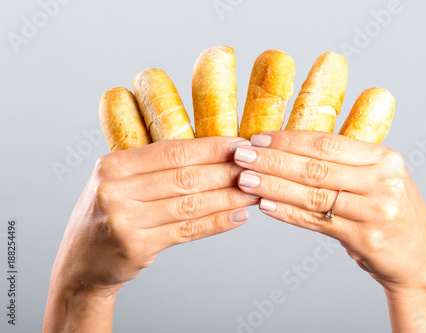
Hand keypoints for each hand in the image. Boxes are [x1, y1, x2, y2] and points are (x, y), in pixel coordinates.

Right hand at [43, 136, 255, 331]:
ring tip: (253, 192)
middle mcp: (115, 191)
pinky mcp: (138, 247)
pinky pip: (187, 230)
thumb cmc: (107, 215)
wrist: (81, 261)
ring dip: (228, 198)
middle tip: (254, 168)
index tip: (240, 145)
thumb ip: (153, 167)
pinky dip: (216, 223)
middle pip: (184, 177)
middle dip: (226, 172)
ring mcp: (125, 221)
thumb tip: (210, 153)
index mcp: (114, 166)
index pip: (173, 151)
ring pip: (190, 204)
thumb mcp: (119, 182)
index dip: (211, 148)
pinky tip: (237, 216)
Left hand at [233, 130, 425, 331]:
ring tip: (246, 180)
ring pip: (313, 194)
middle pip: (316, 167)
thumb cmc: (390, 214)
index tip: (259, 138)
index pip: (327, 143)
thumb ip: (344, 164)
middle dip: (273, 160)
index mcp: (384, 158)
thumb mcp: (378, 179)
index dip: (288, 140)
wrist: (419, 261)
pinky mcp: (365, 238)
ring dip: (274, 186)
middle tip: (243, 156)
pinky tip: (267, 205)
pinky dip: (289, 213)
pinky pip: (317, 222)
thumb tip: (290, 148)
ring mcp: (375, 211)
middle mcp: (382, 181)